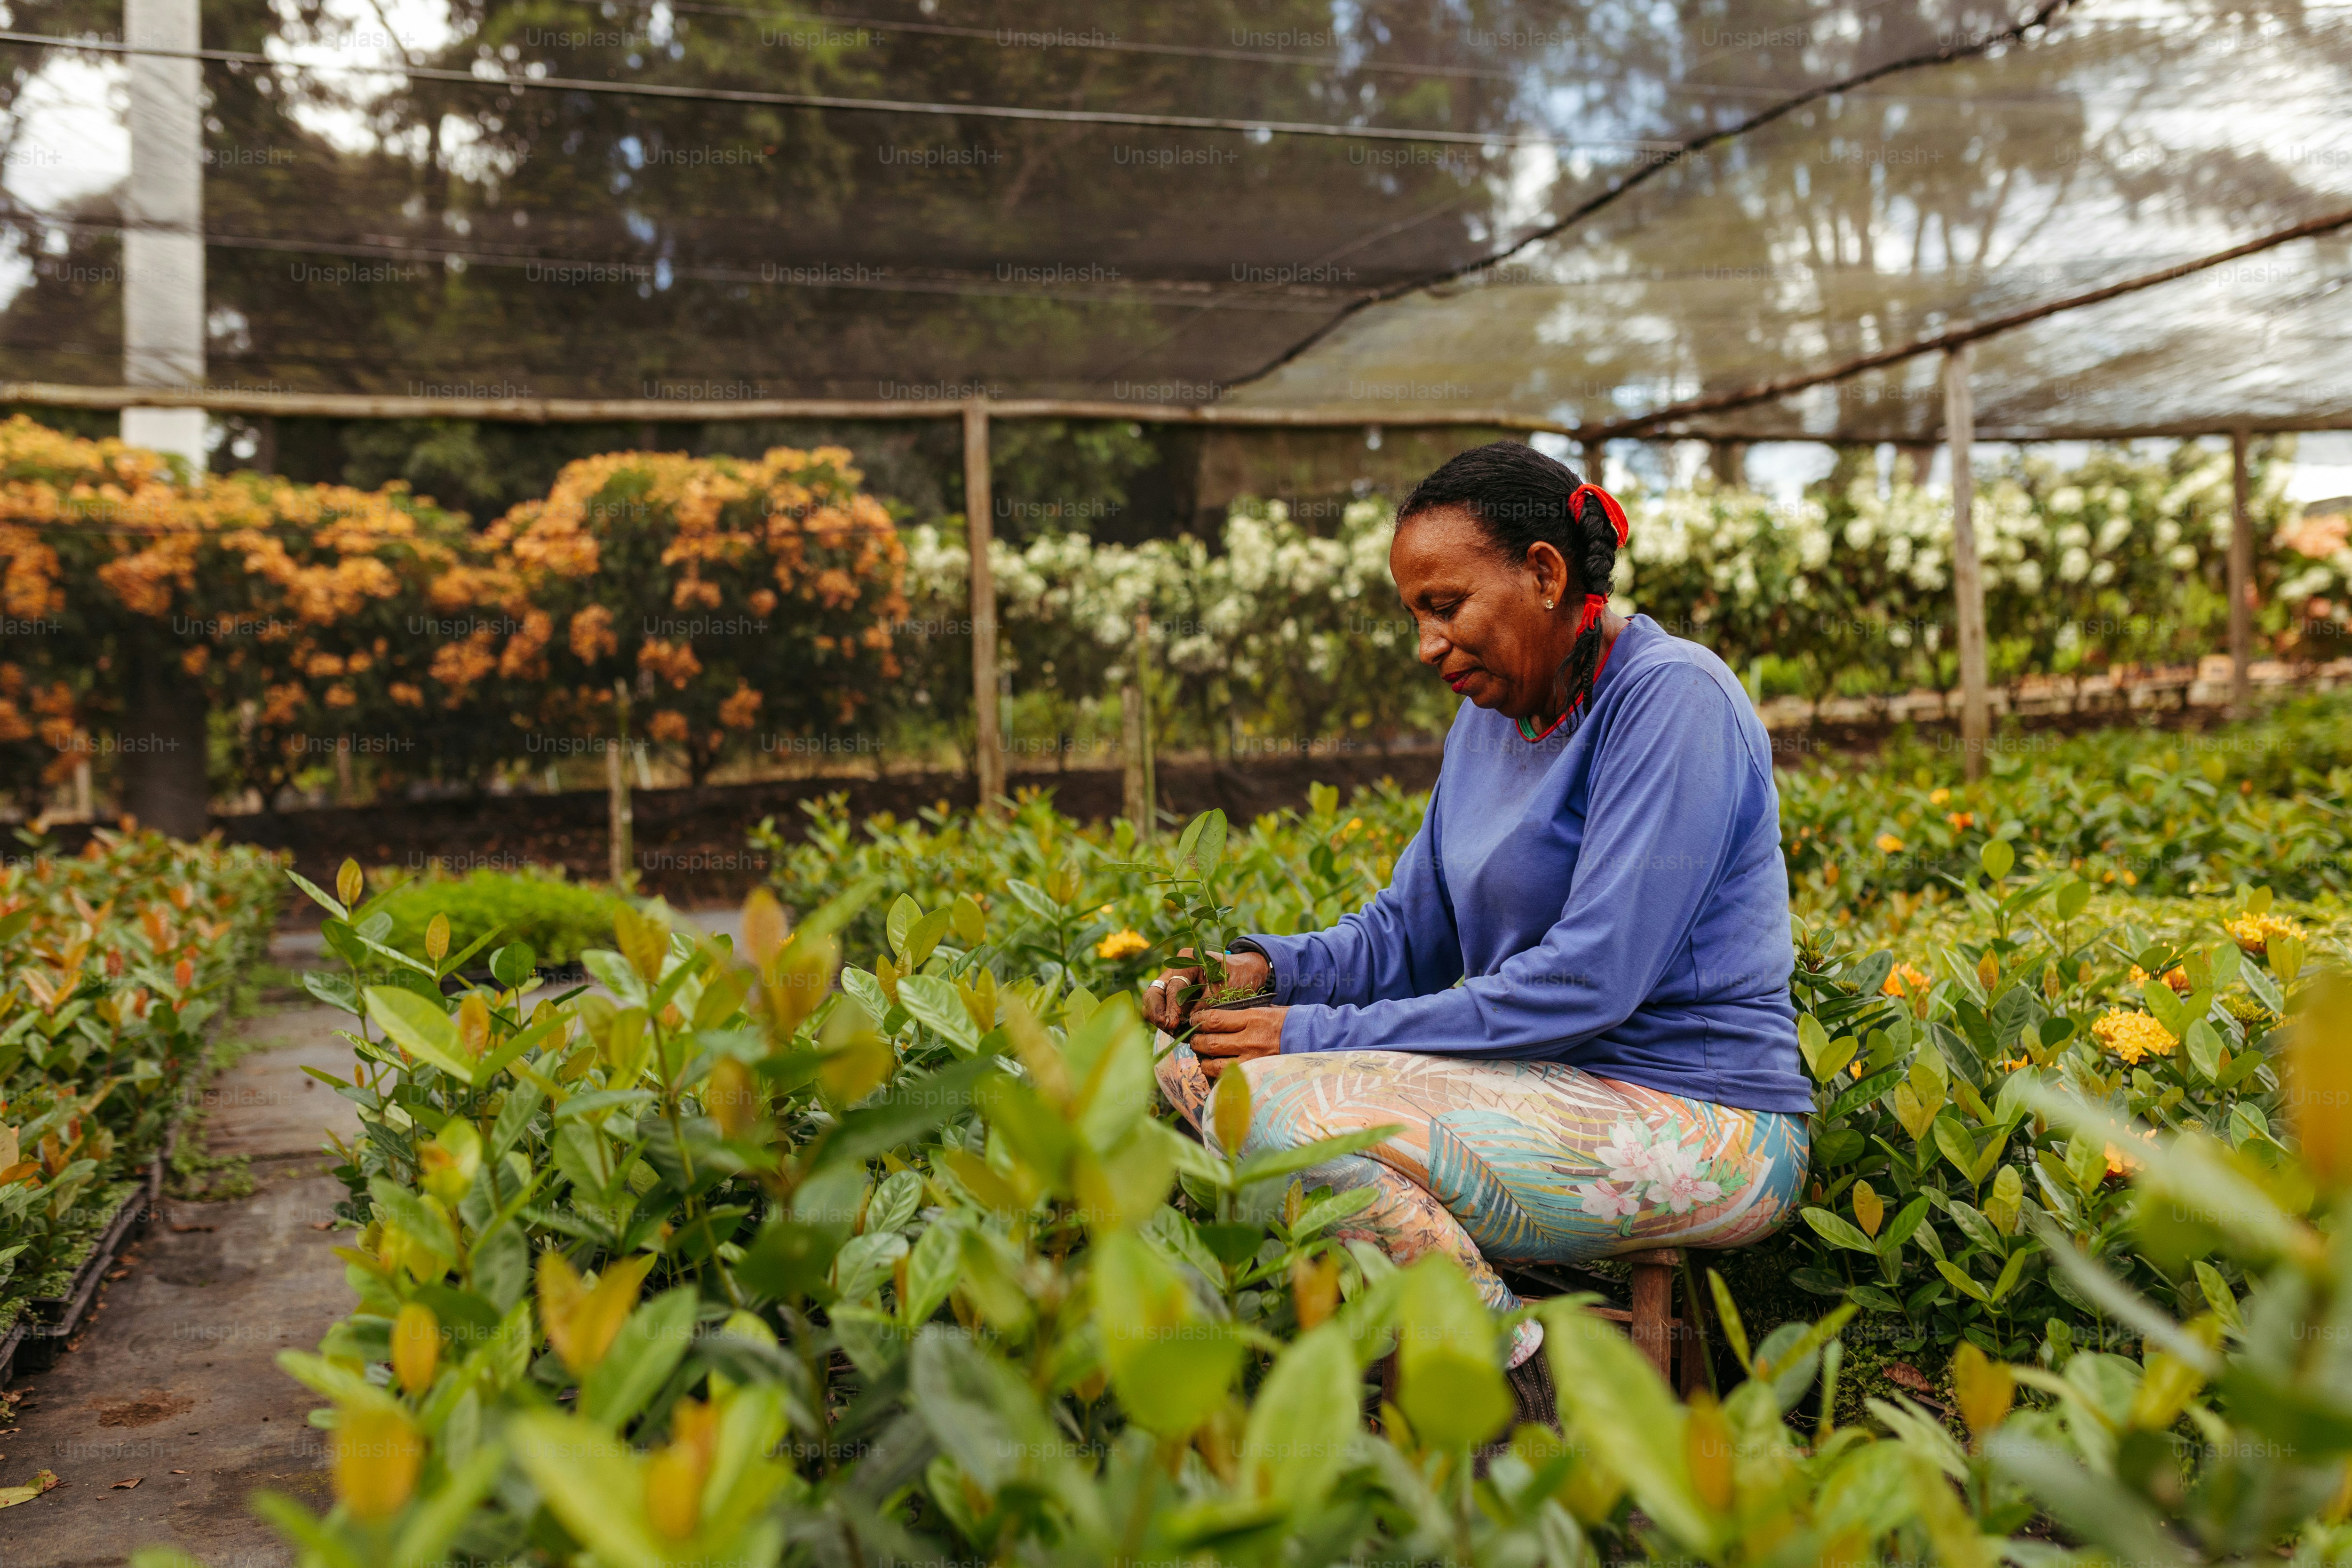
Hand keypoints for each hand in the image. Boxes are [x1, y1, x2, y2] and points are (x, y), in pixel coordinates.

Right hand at [1142, 949, 1270, 1033]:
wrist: (1248, 972)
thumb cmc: (1239, 976)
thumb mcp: (1225, 991)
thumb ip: (1205, 1005)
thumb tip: (1189, 1024)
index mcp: (1187, 960)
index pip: (1172, 987)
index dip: (1171, 1008)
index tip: (1173, 1025)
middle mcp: (1176, 969)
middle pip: (1154, 992)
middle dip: (1157, 1013)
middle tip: (1168, 1028)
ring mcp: (1174, 982)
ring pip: (1155, 1002)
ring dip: (1161, 1018)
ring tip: (1175, 1033)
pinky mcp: (1176, 995)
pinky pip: (1164, 1008)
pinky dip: (1168, 1020)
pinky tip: (1179, 1031)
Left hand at [1190, 1004, 1286, 1079]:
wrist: (1314, 1040)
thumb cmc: (1289, 1023)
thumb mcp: (1266, 1010)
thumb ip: (1243, 1015)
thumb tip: (1219, 1018)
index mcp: (1253, 1019)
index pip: (1214, 1020)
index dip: (1199, 1021)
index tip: (1195, 1021)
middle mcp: (1250, 1040)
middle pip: (1211, 1043)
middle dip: (1197, 1042)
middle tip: (1195, 1040)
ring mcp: (1253, 1061)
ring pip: (1215, 1066)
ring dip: (1204, 1062)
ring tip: (1204, 1058)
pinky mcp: (1257, 1076)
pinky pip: (1229, 1080)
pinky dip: (1218, 1077)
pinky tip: (1217, 1073)